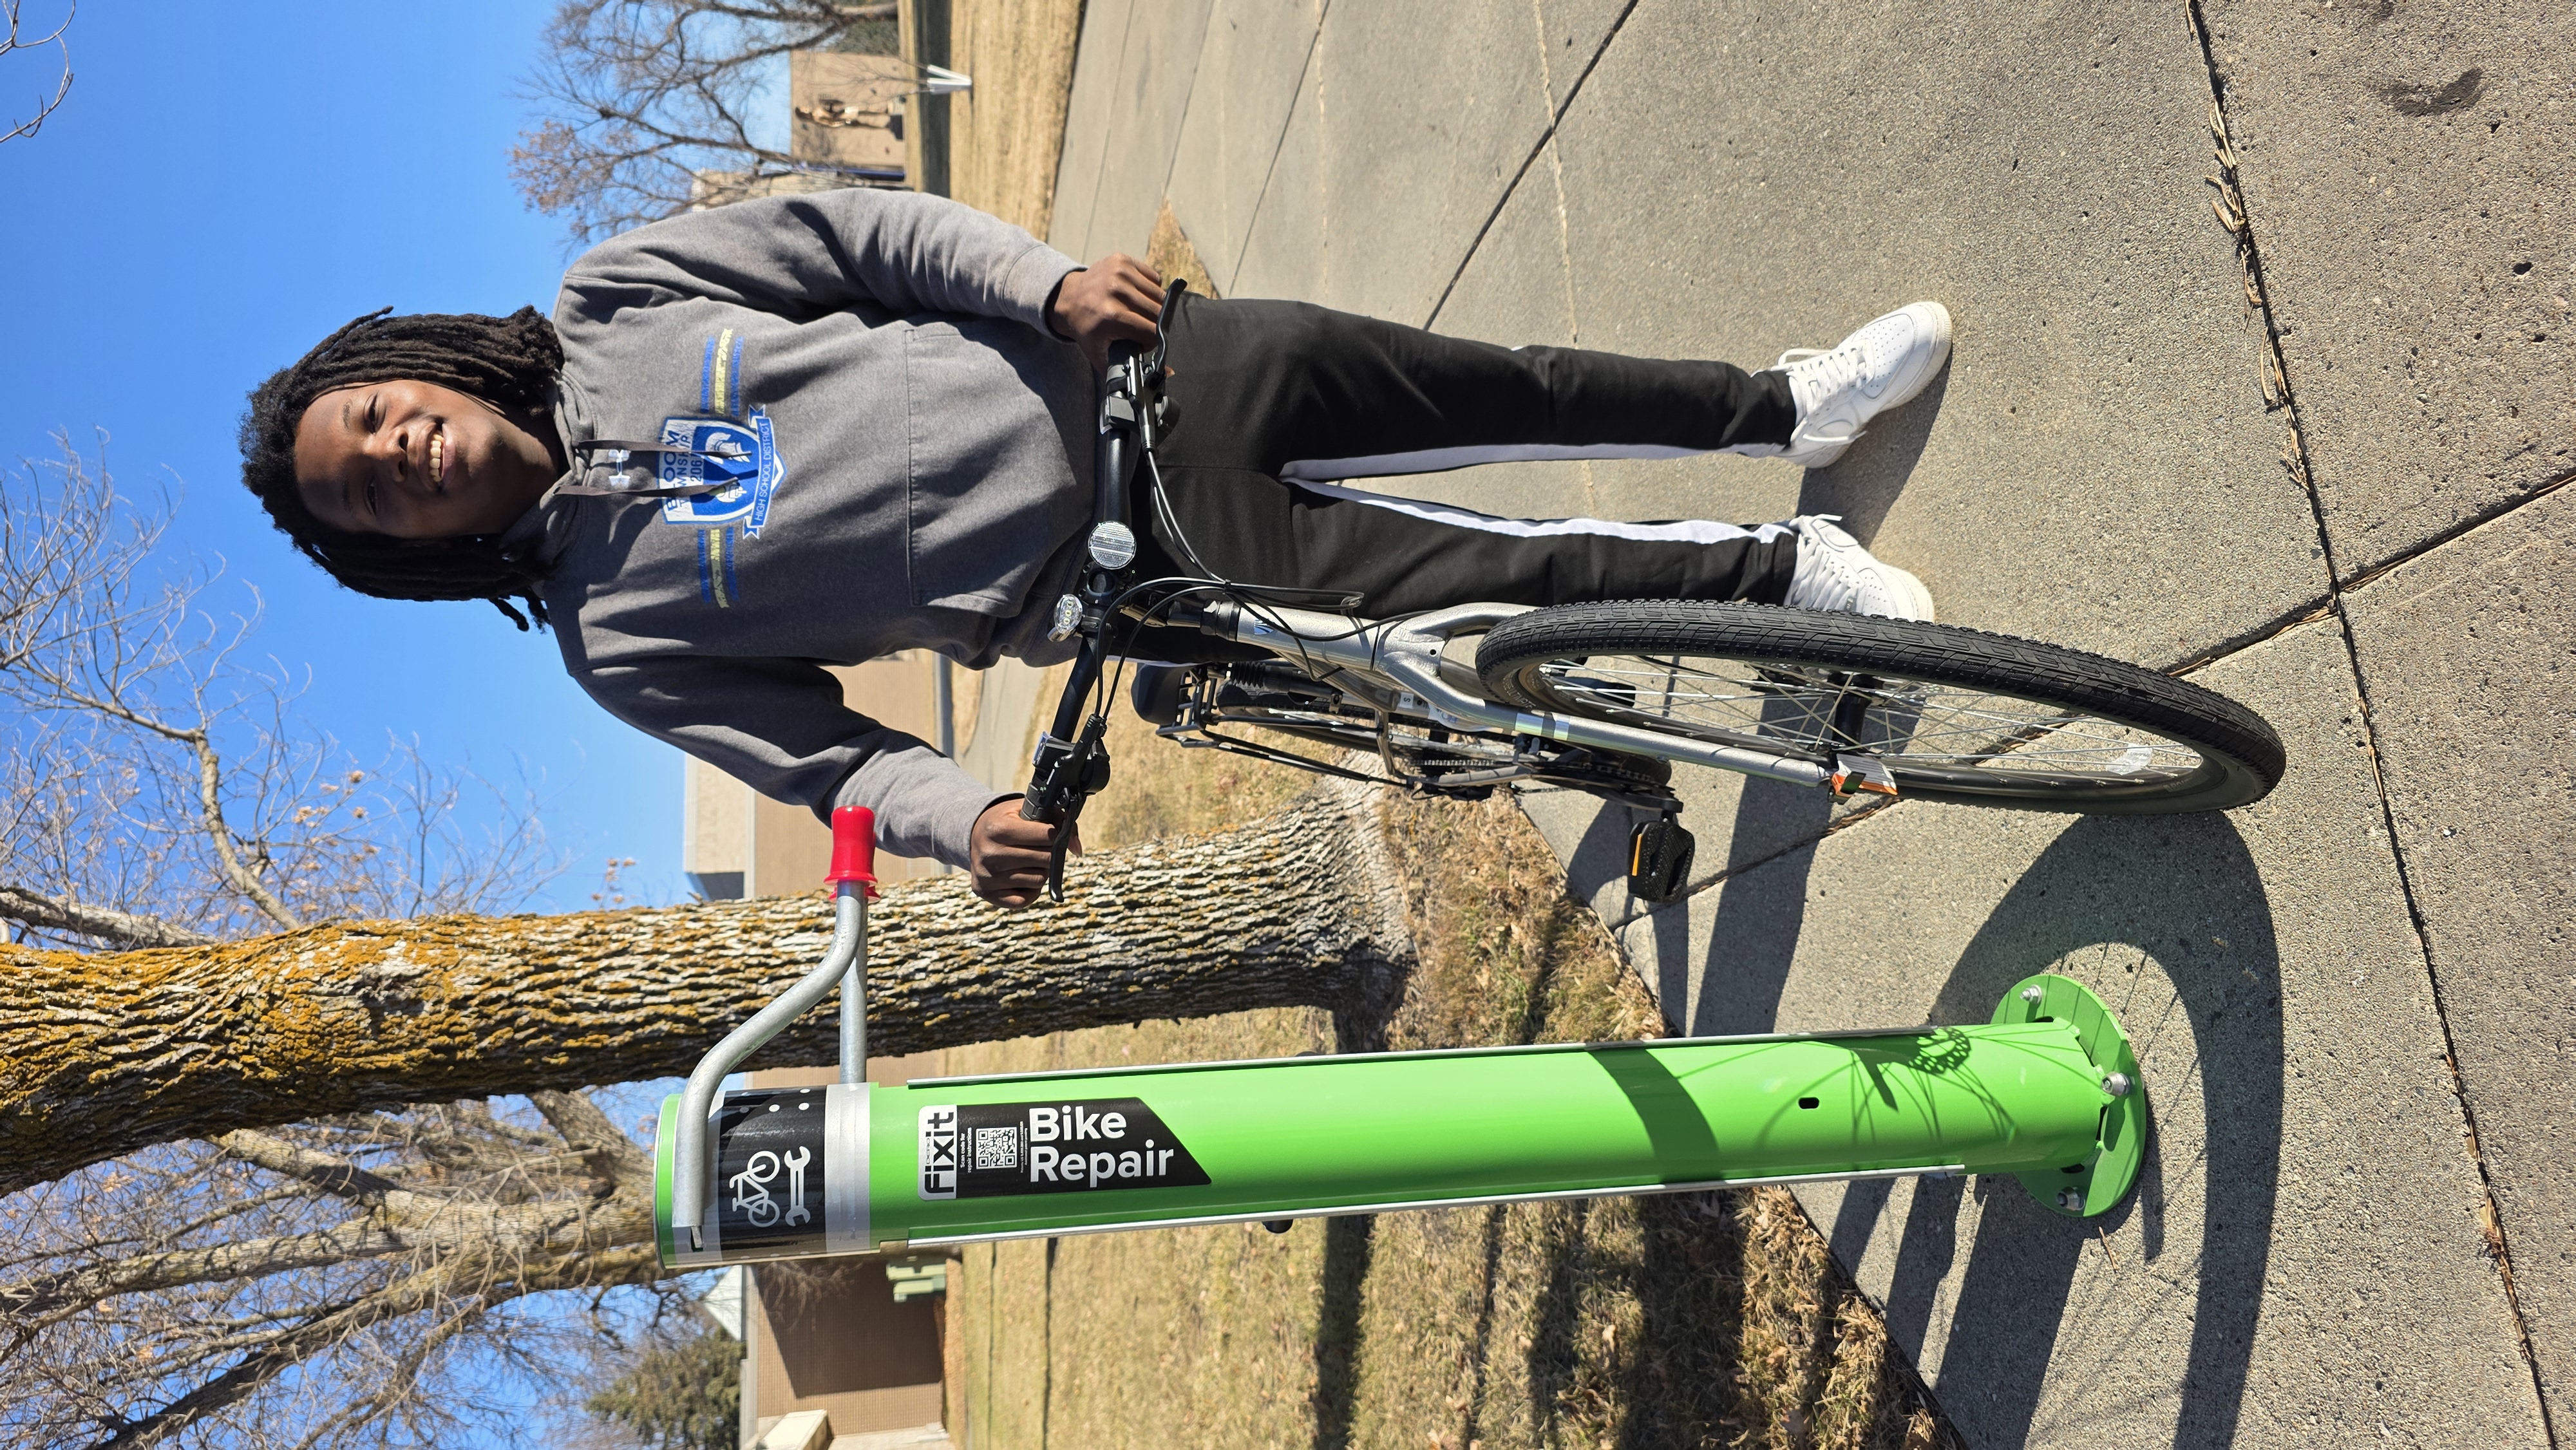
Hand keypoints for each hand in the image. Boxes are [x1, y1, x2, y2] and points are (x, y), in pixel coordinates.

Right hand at [969, 799, 1080, 907]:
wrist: (974, 833)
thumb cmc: (1008, 820)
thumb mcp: (1028, 809)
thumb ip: (1058, 820)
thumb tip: (1077, 850)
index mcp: (998, 828)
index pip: (1047, 835)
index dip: (1055, 834)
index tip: (1052, 832)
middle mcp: (989, 854)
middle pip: (1046, 859)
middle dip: (1049, 853)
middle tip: (1038, 847)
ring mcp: (986, 876)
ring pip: (1039, 880)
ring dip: (1040, 871)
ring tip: (1027, 860)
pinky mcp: (986, 893)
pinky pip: (1025, 899)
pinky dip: (1029, 889)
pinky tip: (1019, 875)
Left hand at [1048, 254, 1164, 369]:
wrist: (1068, 299)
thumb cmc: (1087, 330)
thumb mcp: (1102, 355)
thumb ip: (1132, 369)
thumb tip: (1169, 372)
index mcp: (1112, 316)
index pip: (1152, 331)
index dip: (1150, 341)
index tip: (1141, 341)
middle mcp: (1116, 291)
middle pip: (1158, 313)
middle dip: (1153, 325)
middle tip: (1139, 327)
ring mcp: (1120, 272)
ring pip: (1159, 295)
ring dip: (1153, 306)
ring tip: (1137, 312)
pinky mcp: (1123, 260)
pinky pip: (1153, 278)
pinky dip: (1149, 288)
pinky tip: (1136, 295)